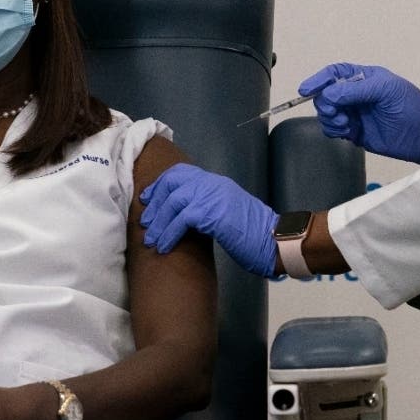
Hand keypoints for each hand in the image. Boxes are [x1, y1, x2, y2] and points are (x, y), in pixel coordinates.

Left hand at [140, 163, 279, 276]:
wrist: (274, 241)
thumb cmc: (254, 234)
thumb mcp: (228, 213)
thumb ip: (208, 208)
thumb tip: (185, 217)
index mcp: (216, 183)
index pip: (181, 173)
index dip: (160, 185)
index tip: (147, 200)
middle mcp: (213, 184)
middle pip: (172, 182)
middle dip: (155, 202)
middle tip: (145, 222)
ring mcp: (213, 196)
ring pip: (173, 201)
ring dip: (158, 223)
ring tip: (151, 240)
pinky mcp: (213, 213)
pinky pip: (181, 219)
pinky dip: (169, 234)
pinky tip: (164, 247)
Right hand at [299, 63, 419, 164]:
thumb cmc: (412, 108)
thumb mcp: (386, 91)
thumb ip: (355, 90)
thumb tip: (328, 95)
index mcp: (364, 78)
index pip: (334, 74)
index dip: (318, 80)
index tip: (305, 89)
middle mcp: (356, 95)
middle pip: (326, 94)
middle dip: (324, 103)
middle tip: (336, 113)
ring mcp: (355, 113)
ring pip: (327, 113)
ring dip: (329, 118)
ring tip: (344, 124)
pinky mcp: (355, 131)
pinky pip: (333, 129)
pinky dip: (333, 130)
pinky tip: (346, 132)